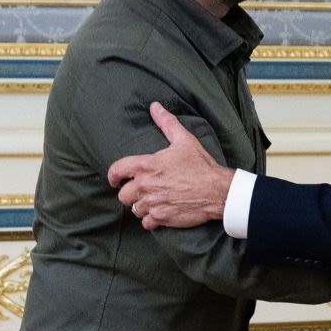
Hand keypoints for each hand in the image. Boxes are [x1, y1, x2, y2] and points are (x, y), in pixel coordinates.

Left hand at [107, 103, 232, 228]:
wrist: (217, 191)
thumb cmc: (201, 165)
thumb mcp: (184, 140)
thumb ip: (167, 123)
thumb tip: (155, 107)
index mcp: (146, 166)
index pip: (116, 171)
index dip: (113, 176)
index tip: (115, 180)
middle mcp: (145, 186)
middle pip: (123, 195)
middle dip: (130, 193)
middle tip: (140, 192)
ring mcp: (152, 203)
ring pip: (134, 209)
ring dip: (141, 206)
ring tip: (151, 202)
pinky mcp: (161, 217)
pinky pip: (146, 223)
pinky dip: (151, 220)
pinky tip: (159, 214)